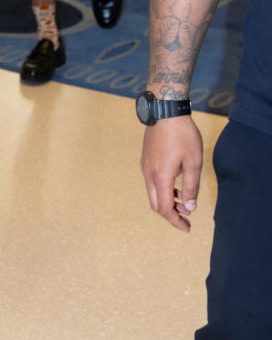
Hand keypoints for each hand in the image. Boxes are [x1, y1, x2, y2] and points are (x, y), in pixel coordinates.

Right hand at [140, 115, 202, 231]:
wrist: (165, 111)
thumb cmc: (182, 135)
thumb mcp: (194, 162)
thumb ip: (191, 187)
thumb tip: (190, 207)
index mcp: (161, 177)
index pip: (165, 208)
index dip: (175, 221)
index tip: (186, 227)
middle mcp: (149, 174)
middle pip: (155, 204)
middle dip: (170, 215)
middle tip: (185, 219)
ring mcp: (145, 167)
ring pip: (152, 194)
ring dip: (166, 202)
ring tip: (183, 203)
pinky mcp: (145, 160)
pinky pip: (151, 183)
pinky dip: (162, 191)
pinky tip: (175, 186)